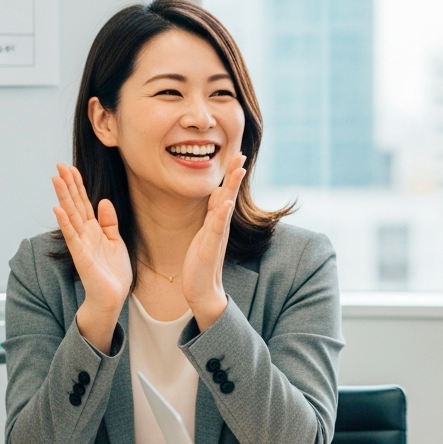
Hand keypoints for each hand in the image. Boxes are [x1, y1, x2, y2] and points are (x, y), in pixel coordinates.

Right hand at [52, 164, 130, 353]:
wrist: (113, 296)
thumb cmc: (113, 272)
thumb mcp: (116, 241)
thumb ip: (109, 222)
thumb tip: (103, 201)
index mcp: (94, 229)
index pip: (84, 202)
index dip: (78, 185)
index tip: (70, 168)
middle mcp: (85, 234)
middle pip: (75, 205)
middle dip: (68, 185)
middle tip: (59, 165)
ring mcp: (81, 244)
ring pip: (71, 216)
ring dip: (64, 198)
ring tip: (56, 180)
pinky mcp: (81, 256)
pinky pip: (72, 236)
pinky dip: (65, 223)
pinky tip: (58, 209)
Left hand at [181, 152, 245, 330]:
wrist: (202, 289)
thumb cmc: (202, 262)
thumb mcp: (206, 233)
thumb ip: (213, 214)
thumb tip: (219, 194)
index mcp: (217, 220)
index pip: (224, 192)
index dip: (230, 174)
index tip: (235, 155)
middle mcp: (220, 224)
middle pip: (229, 193)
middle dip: (234, 174)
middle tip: (240, 154)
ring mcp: (217, 234)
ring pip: (225, 205)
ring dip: (232, 187)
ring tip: (238, 170)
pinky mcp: (211, 245)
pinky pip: (217, 225)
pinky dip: (222, 212)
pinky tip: (225, 201)